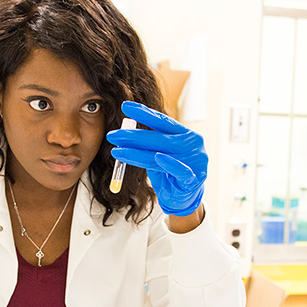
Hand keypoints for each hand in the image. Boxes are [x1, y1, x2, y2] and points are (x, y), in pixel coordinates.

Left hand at [107, 101, 206, 216]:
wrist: (184, 200)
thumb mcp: (158, 157)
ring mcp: (195, 161)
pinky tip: (159, 157)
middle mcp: (191, 144)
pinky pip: (181, 170)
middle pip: (159, 138)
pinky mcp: (194, 179)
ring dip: (137, 153)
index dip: (144, 113)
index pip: (162, 121)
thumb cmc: (170, 175)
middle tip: (112, 135)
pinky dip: (171, 164)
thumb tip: (124, 133)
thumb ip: (148, 145)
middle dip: (133, 136)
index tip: (125, 106)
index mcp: (185, 134)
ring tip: (118, 150)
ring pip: (162, 154)